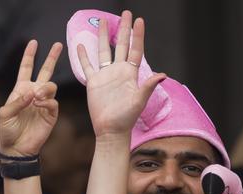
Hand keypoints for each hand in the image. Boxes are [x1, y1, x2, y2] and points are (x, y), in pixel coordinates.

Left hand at [0, 40, 62, 156]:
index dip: (29, 55)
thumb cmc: (7, 131)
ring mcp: (43, 104)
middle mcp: (33, 94)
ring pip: (51, 86)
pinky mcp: (51, 115)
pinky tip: (39, 104)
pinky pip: (53, 102)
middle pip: (45, 71)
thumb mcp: (5, 114)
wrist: (16, 149)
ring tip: (37, 97)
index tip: (33, 43)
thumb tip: (32, 93)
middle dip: (51, 58)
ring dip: (45, 88)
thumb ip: (16, 101)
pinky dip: (47, 101)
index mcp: (20, 90)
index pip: (26, 68)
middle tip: (58, 45)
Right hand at [75, 11, 166, 137]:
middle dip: (123, 29)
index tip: (139, 20)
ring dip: (104, 36)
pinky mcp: (93, 82)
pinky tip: (80, 45)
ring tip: (103, 22)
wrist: (111, 130)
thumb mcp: (139, 101)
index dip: (137, 35)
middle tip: (125, 13)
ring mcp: (106, 76)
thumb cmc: (126, 118)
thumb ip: (148, 86)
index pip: (135, 50)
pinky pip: (87, 66)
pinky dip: (83, 56)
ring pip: (104, 51)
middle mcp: (118, 71)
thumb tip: (162, 74)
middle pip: (121, 45)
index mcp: (130, 74)